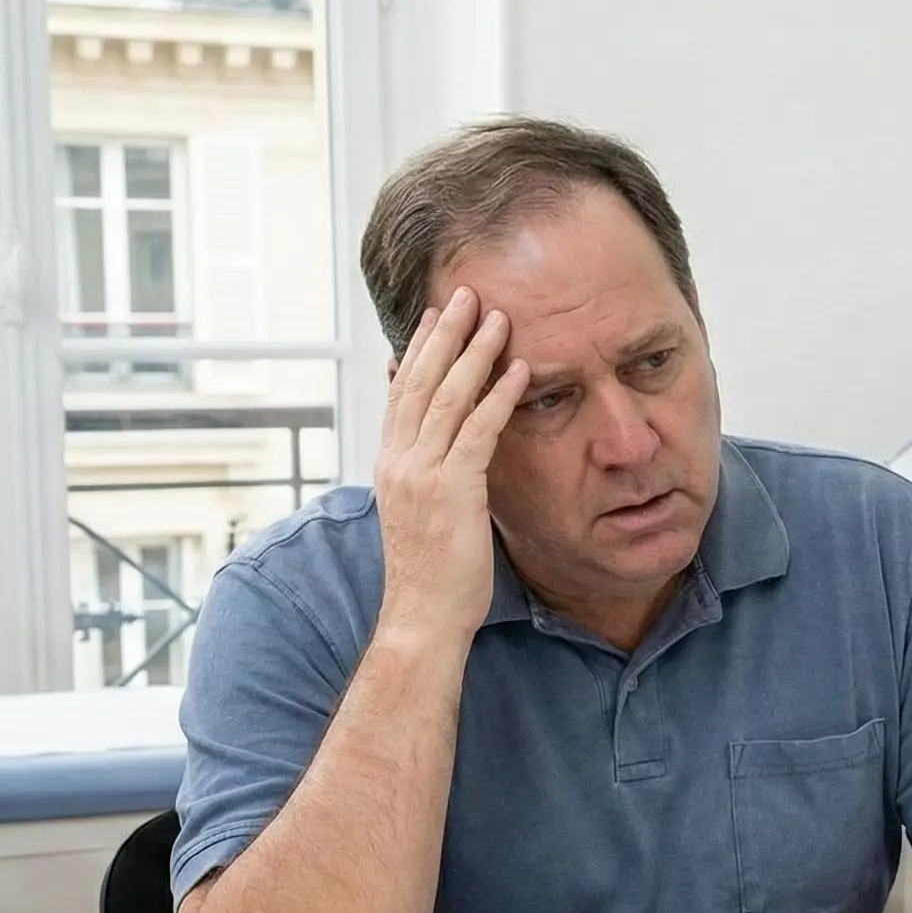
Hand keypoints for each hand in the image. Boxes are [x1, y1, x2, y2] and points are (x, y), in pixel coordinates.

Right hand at [374, 287, 531, 645]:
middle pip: (418, 381)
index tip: (436, 315)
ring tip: (498, 316)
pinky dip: (499, 397)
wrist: (423, 619)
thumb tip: (443, 451)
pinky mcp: (452, 492)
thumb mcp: (426, 514)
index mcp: (390, 464)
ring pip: (446, 397)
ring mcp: (421, 475)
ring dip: (474, 352)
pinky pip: (478, 432)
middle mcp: (399, 462)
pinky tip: (521, 370)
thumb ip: (432, 475)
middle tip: (465, 294)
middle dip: (444, 334)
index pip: (401, 392)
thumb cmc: (434, 575)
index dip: (418, 350)